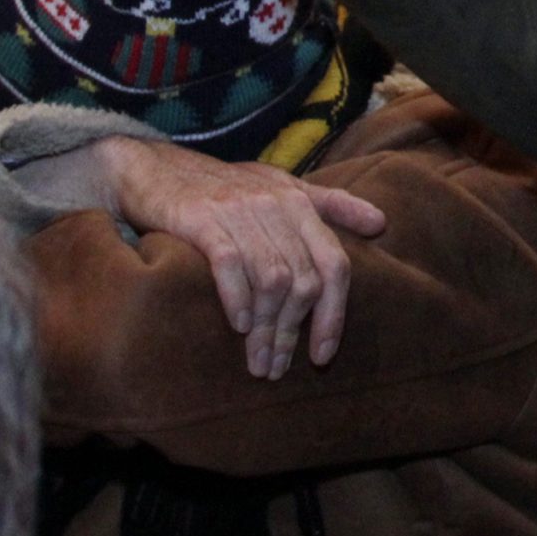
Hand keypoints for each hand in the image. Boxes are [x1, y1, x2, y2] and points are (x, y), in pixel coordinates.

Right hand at [102, 137, 386, 378]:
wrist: (154, 167)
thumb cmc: (223, 187)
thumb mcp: (282, 187)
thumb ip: (331, 205)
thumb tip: (382, 223)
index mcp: (300, 204)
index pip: (335, 265)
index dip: (334, 314)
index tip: (323, 355)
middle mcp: (276, 206)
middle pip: (304, 281)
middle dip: (293, 333)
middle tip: (276, 368)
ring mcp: (240, 211)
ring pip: (271, 279)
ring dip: (266, 328)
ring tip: (257, 361)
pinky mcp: (200, 219)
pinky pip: (230, 263)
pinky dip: (238, 298)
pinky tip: (237, 326)